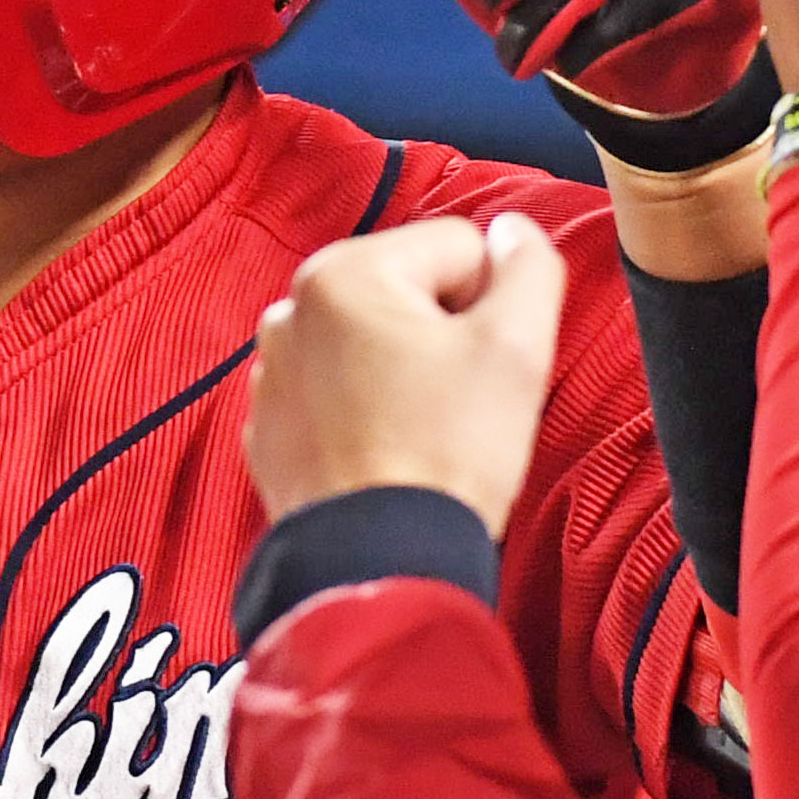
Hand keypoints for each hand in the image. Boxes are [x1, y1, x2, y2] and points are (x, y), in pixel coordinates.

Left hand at [247, 215, 569, 535]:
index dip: (493, 303)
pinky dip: (366, 415)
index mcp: (342, 273)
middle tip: (458, 402)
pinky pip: (338, 395)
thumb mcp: (517, 348)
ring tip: (422, 433)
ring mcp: (272, 373)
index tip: (485, 363)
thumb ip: (528, 266)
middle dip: (444, 336)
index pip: (457, 247)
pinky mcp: (270, 429)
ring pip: (373, 343)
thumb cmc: (445, 456)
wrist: (380, 565)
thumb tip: (513, 233)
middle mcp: (290, 312)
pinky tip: (387, 455)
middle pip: (409, 292)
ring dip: (404, 374)